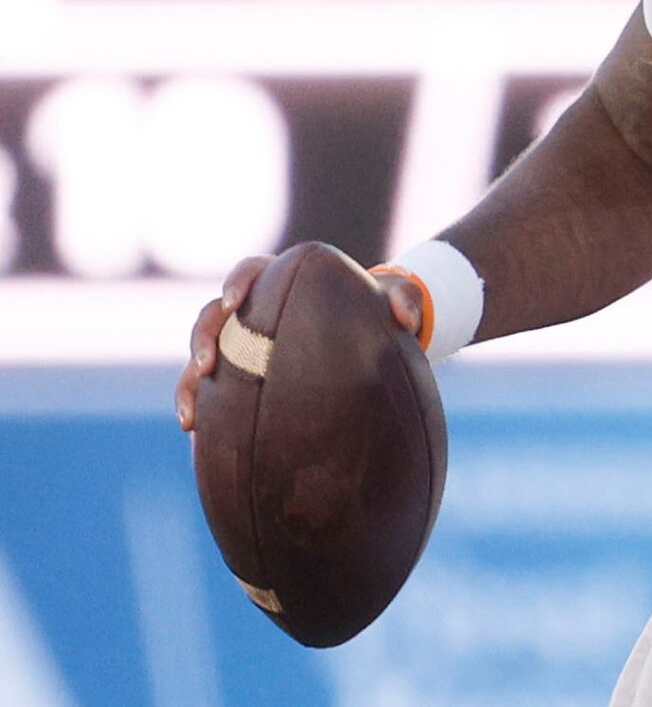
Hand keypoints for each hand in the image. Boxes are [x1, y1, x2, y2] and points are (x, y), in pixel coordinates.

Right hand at [175, 256, 425, 428]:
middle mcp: (251, 311)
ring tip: (189, 416)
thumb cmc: (378, 306)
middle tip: (206, 364)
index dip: (235, 282)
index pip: (250, 271)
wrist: (369, 332)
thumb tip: (408, 318)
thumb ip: (406, 299)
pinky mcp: (240, 375)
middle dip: (203, 338)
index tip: (233, 301)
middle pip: (211, 316)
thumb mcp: (398, 298)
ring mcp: (241, 345)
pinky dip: (201, 409)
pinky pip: (212, 392)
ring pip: (201, 358)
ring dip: (189, 384)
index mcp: (280, 279)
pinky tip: (196, 436)